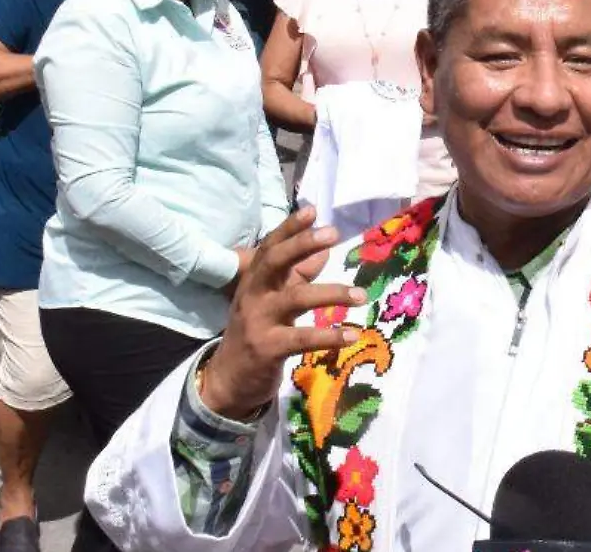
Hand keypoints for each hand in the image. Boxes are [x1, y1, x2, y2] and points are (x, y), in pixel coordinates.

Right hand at [200, 207, 365, 420]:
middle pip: (274, 261)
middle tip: (332, 234)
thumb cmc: (257, 332)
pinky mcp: (267, 348)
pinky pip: (301, 338)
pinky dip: (328, 336)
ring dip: (331, 294)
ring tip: (361, 295)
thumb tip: (324, 252)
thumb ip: (297, 276)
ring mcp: (258, 321)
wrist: (229, 379)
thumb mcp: (273, 300)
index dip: (290, 227)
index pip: (271, 247)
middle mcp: (253, 295)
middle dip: (301, 244)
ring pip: (295, 299)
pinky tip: (351, 335)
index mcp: (255, 280)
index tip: (313, 210)